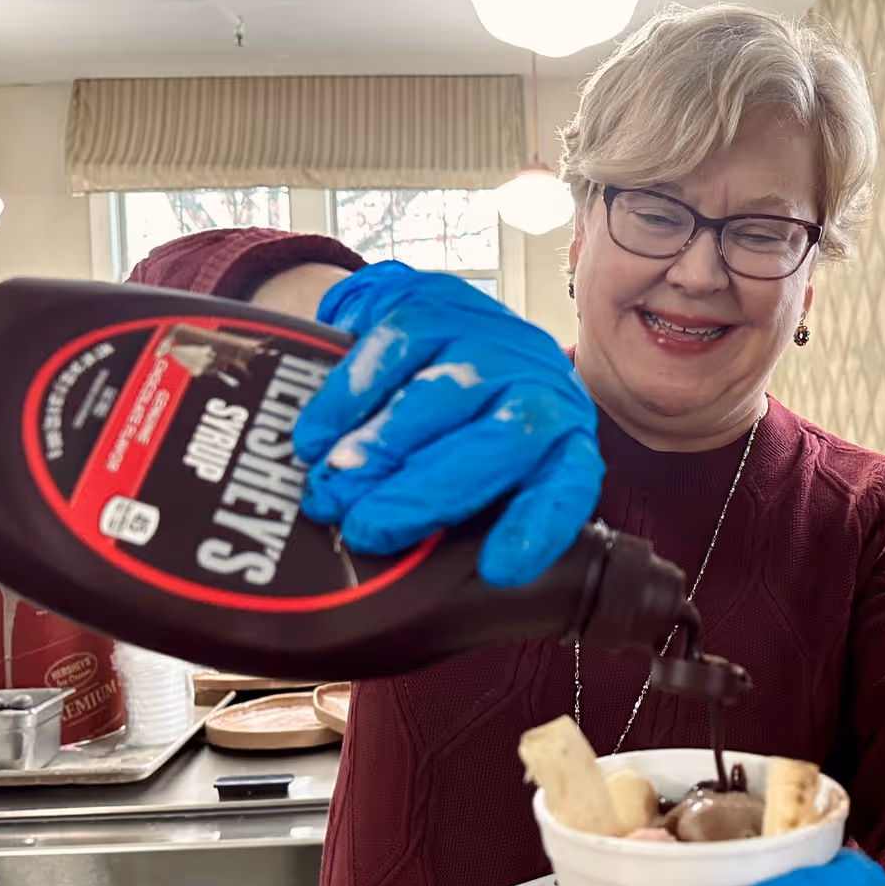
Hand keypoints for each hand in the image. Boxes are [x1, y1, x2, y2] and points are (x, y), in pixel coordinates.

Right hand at [291, 261, 602, 586]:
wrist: (422, 328)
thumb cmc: (448, 432)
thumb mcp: (464, 481)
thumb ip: (447, 526)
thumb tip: (390, 584)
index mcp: (561, 445)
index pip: (567, 486)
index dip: (536, 526)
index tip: (498, 568)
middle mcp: (539, 386)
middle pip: (502, 441)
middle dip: (427, 491)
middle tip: (366, 528)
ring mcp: (491, 338)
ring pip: (445, 394)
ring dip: (381, 446)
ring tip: (331, 486)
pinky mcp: (436, 300)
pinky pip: (395, 345)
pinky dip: (349, 396)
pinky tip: (317, 434)